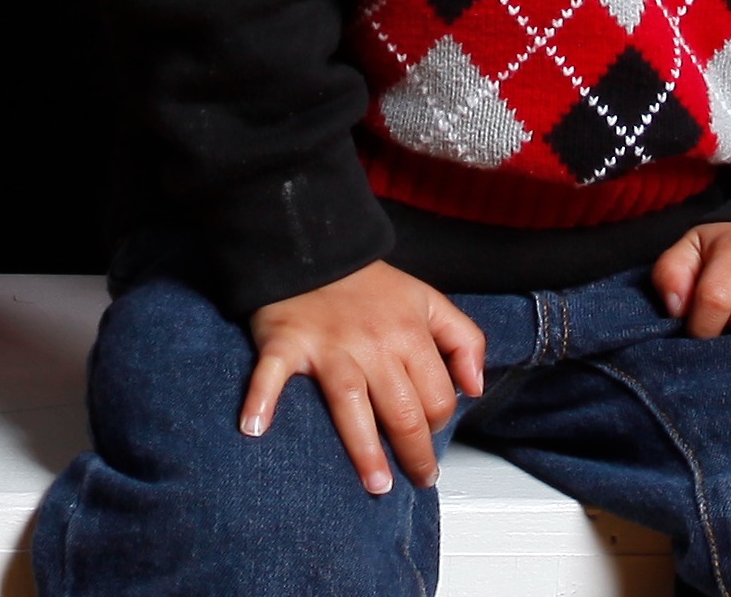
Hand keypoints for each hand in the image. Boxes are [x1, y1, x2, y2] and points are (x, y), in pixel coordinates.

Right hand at [241, 260, 487, 494]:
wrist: (317, 246)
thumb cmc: (371, 286)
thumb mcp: (428, 299)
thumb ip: (463, 339)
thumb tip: (476, 388)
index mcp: (409, 331)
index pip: (437, 394)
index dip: (439, 423)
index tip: (430, 441)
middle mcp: (373, 342)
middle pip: (402, 409)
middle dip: (415, 454)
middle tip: (417, 481)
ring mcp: (328, 345)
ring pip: (351, 404)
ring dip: (364, 449)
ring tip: (376, 484)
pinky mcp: (287, 341)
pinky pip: (272, 374)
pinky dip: (261, 399)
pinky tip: (254, 428)